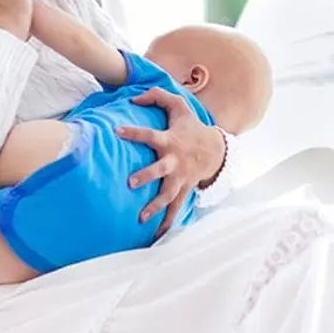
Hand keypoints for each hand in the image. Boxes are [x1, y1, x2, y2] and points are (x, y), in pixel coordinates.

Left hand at [117, 87, 225, 237]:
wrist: (215, 149)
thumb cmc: (190, 126)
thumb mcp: (178, 105)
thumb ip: (156, 96)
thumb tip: (133, 99)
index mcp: (170, 141)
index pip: (149, 135)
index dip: (134, 132)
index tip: (117, 131)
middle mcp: (175, 162)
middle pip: (160, 170)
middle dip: (147, 176)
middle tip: (131, 182)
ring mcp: (180, 178)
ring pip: (168, 194)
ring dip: (155, 207)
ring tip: (141, 217)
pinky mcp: (183, 190)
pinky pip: (176, 209)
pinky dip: (168, 223)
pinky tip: (157, 236)